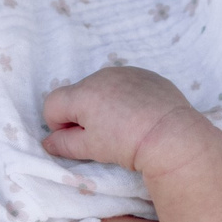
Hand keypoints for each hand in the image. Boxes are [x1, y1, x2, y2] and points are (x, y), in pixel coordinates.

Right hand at [42, 66, 211, 177]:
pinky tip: (142, 116)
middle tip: (105, 136)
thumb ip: (64, 144)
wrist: (173, 135)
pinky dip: (127, 98)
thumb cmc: (127, 144)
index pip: (52, 104)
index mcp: (83, 93)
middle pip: (78, 94)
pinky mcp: (147, 75)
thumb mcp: (91, 148)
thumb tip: (48, 142)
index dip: (59, 126)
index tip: (78, 140)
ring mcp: (126, 72)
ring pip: (103, 88)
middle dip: (83, 114)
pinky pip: (127, 85)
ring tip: (126, 127)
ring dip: (105, 105)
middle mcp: (101, 75)